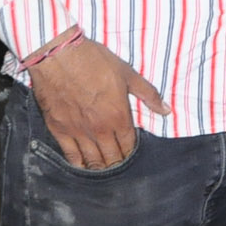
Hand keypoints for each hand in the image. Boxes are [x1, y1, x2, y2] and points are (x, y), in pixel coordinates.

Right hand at [27, 36, 168, 169]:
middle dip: (118, 162)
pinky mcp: (59, 130)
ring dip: (100, 167)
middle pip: (112, 158)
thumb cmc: (95, 61)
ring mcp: (78, 132)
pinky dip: (78, 164)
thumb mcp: (127, 73)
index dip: (132, 151)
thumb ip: (148, 94)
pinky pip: (71, 156)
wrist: (59, 56)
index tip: (131, 150)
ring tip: (104, 168)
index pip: (129, 146)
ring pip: (92, 161)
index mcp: (118, 117)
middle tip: (119, 161)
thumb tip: (166, 110)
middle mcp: (99, 130)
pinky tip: (82, 166)